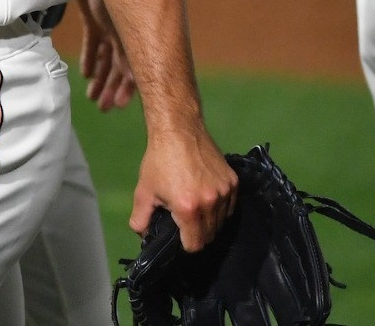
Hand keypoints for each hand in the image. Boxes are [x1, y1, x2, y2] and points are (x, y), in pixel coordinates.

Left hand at [77, 0, 136, 110]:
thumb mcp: (122, 24)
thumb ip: (128, 50)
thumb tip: (137, 78)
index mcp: (135, 36)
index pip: (134, 68)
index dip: (127, 88)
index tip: (119, 105)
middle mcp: (125, 34)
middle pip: (119, 67)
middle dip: (111, 88)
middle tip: (102, 108)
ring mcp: (109, 27)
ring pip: (105, 58)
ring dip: (100, 78)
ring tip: (92, 97)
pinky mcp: (94, 19)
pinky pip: (92, 43)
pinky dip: (90, 58)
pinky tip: (86, 74)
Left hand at [132, 126, 236, 250]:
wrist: (178, 130)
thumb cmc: (159, 160)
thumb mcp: (143, 191)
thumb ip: (140, 219)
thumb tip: (143, 237)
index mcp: (188, 208)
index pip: (196, 245)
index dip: (186, 245)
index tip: (179, 237)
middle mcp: (211, 203)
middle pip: (210, 235)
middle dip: (197, 234)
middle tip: (184, 222)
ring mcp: (225, 191)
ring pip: (222, 221)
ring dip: (210, 221)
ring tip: (195, 207)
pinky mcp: (234, 181)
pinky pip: (230, 206)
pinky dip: (220, 208)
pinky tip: (207, 198)